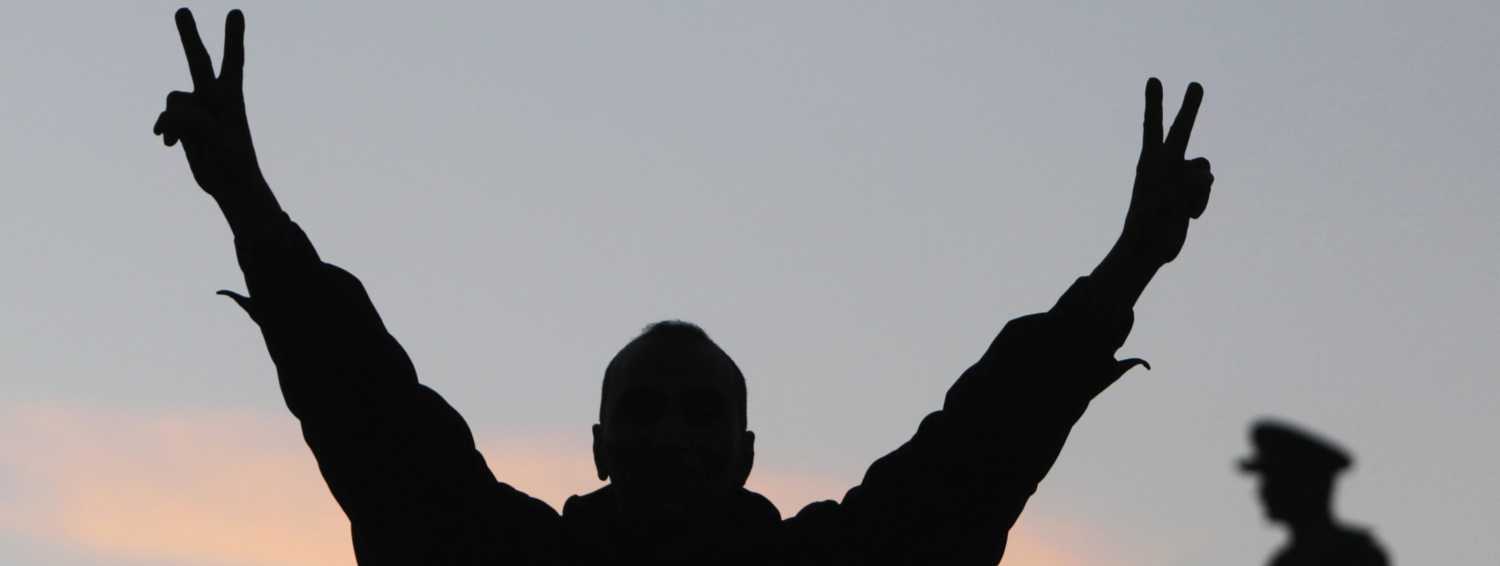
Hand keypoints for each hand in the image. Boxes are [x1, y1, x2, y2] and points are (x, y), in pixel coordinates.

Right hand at [153, 8, 266, 199]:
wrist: (231, 184)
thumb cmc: (233, 161)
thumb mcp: (217, 139)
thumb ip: (194, 119)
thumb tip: (172, 113)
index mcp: (231, 97)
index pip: (233, 61)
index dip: (233, 37)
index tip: (236, 11)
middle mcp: (214, 97)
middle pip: (199, 61)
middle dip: (190, 36)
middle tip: (181, 9)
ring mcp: (198, 109)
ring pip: (173, 99)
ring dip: (171, 120)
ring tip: (178, 139)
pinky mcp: (185, 124)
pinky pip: (166, 117)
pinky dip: (165, 128)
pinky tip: (168, 144)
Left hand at [1119, 78, 1212, 265]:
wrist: (1147, 248)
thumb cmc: (1151, 221)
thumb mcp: (1169, 198)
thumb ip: (1190, 182)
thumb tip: (1206, 178)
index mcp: (1151, 161)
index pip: (1153, 125)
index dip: (1155, 102)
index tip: (1154, 80)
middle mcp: (1165, 164)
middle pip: (1181, 130)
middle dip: (1190, 107)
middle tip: (1196, 84)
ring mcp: (1178, 178)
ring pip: (1204, 170)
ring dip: (1199, 190)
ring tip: (1180, 206)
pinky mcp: (1189, 193)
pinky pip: (1206, 188)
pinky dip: (1201, 201)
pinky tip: (1188, 215)